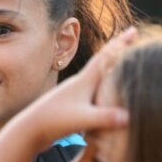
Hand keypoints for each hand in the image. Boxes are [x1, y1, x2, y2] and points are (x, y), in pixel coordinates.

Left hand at [13, 28, 137, 151]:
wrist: (28, 131)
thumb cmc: (53, 123)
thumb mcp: (81, 119)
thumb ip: (104, 117)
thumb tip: (128, 117)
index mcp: (83, 81)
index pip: (106, 57)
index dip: (121, 44)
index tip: (133, 30)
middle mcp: (78, 84)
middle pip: (102, 62)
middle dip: (118, 51)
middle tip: (131, 38)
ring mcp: (73, 95)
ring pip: (97, 77)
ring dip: (110, 69)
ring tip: (122, 65)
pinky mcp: (70, 107)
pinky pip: (93, 92)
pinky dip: (104, 88)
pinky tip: (105, 94)